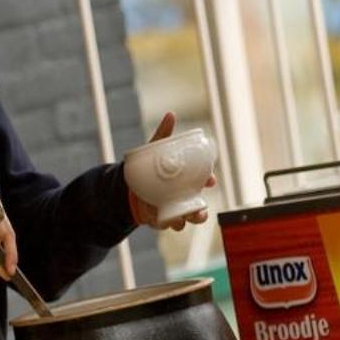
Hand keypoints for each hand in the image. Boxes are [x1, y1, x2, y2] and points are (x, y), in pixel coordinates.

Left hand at [126, 112, 217, 230]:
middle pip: (200, 207)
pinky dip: (166, 224)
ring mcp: (174, 209)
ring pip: (186, 219)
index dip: (209, 180)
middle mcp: (184, 197)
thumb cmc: (150, 167)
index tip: (210, 179)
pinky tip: (163, 220)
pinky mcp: (161, 219)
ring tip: (181, 219)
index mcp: (188, 180)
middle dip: (201, 211)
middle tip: (199, 210)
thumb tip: (170, 115)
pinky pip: (166, 224)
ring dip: (185, 221)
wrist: (130, 185)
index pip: (204, 180)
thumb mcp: (156, 149)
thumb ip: (164, 134)